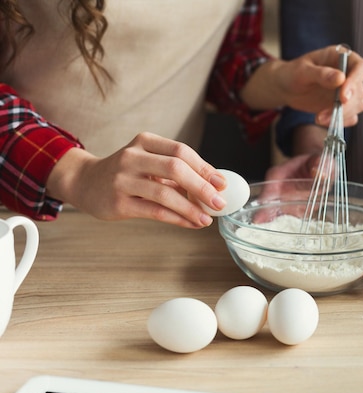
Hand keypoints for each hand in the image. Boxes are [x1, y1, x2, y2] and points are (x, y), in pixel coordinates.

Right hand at [46, 132, 227, 227]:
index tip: (221, 183)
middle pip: (176, 168)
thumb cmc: (126, 173)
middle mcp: (132, 157)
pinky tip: (191, 223)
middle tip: (219, 202)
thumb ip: (176, 171)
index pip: (181, 151)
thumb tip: (214, 186)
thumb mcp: (148, 161)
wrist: (84, 182)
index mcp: (144, 142)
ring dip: (191, 208)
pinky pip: (154, 212)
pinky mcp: (118, 202)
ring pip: (165, 194)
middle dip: (202, 187)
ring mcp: (123, 180)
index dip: (205, 167)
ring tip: (206, 219)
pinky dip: (177, 219)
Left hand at [240, 45, 362, 125]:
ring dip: (341, 115)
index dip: (356, 82)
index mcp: (343, 58)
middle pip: (360, 91)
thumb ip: (321, 74)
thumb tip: (341, 79)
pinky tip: (324, 121)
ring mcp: (348, 91)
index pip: (361, 68)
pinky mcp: (344, 106)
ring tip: (318, 119)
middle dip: (345, 106)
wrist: (286, 87)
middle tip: (324, 115)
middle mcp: (349, 74)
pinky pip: (351, 117)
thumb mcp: (302, 71)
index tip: (343, 97)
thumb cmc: (293, 73)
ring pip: (358, 105)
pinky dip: (340, 122)